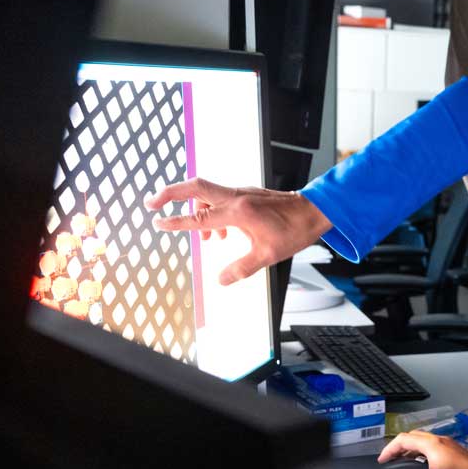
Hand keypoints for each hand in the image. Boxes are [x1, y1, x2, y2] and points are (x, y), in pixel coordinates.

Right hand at [143, 178, 332, 284]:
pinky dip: (212, 211)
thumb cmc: (295, 230)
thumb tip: (221, 280)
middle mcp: (237, 197)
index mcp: (238, 212)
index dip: (176, 222)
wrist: (316, 211)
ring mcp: (242, 192)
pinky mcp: (247, 194)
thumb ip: (241, 268)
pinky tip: (222, 233)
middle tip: (151, 203)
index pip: (199, 218)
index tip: (157, 222)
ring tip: (205, 238)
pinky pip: (220, 198)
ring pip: (207, 192)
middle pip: (194, 187)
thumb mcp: (267, 255)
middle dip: (170, 193)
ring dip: (196, 209)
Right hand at [377, 432, 467, 468]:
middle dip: (399, 447)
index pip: (403, 439)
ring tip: (402, 462)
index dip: (389, 450)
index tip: (382, 459)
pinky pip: (433, 447)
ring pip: (424, 441)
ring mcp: (451, 445)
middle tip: (389, 459)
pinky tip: (422, 466)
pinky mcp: (457, 452)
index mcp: (433, 444)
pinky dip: (422, 453)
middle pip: (413, 436)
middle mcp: (442, 441)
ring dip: (411, 450)